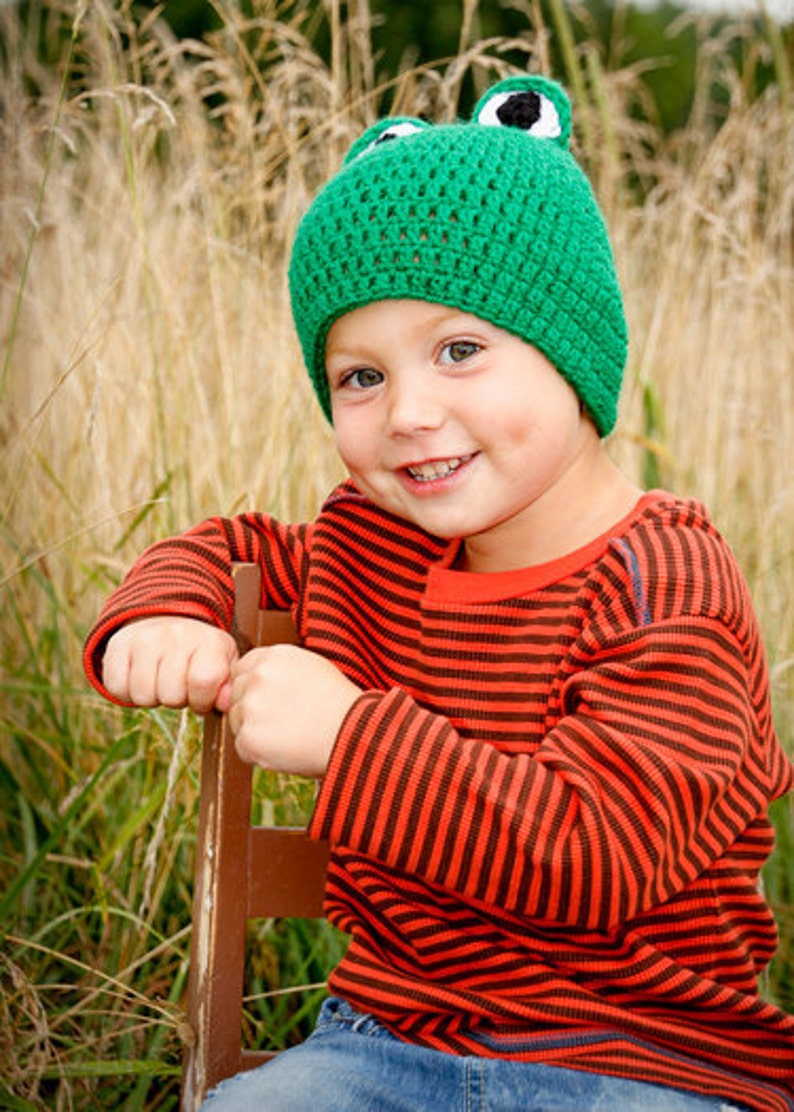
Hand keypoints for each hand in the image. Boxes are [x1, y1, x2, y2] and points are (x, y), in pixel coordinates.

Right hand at [102, 617, 238, 712]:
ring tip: (161, 680)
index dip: (202, 700)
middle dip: (177, 700)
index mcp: (209, 640)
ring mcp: (145, 638)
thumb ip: (228, 687)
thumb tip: (225, 704)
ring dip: (152, 697)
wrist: (167, 621)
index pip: (203, 682)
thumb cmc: (200, 655)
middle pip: (171, 695)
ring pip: (143, 696)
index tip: (201, 695)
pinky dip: (127, 692)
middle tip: (179, 684)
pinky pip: (116, 689)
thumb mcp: (223, 665)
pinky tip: (140, 677)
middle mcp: (177, 634)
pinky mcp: (118, 644)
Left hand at [228, 645, 360, 777]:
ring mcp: (250, 707)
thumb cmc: (338, 703)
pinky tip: (285, 749)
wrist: (352, 734)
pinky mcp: (249, 737)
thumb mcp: (311, 666)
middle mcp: (257, 677)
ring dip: (253, 730)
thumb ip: (278, 667)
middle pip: (235, 694)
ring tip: (288, 735)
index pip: (241, 669)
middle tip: (283, 721)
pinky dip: (258, 753)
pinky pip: (242, 747)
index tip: (272, 700)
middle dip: (251, 708)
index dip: (254, 687)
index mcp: (273, 656)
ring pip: (236, 720)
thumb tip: (251, 678)